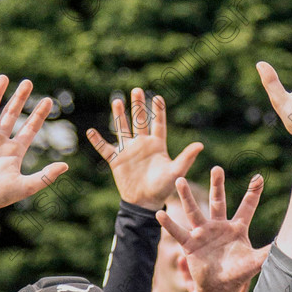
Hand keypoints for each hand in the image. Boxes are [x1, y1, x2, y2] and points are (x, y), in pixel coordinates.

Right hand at [0, 75, 68, 213]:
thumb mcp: (26, 186)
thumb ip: (45, 176)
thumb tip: (66, 166)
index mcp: (15, 150)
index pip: (30, 128)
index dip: (39, 114)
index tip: (48, 100)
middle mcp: (0, 141)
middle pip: (11, 114)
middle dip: (20, 98)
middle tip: (28, 82)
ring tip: (4, 77)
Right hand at [87, 88, 202, 209]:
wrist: (145, 202)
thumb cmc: (163, 187)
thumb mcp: (176, 171)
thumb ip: (186, 157)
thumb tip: (201, 145)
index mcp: (157, 145)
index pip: (158, 124)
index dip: (158, 111)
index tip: (157, 97)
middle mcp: (142, 144)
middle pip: (139, 121)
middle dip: (138, 106)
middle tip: (137, 90)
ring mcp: (128, 151)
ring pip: (122, 129)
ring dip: (119, 116)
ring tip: (117, 100)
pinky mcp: (116, 160)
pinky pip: (105, 149)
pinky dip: (98, 141)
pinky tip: (91, 131)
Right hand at [157, 166, 269, 291]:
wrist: (220, 291)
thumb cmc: (238, 274)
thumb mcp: (256, 262)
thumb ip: (270, 252)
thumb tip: (290, 246)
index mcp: (237, 228)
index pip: (247, 207)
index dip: (253, 193)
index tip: (259, 177)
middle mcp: (219, 226)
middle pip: (217, 201)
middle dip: (217, 185)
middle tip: (217, 168)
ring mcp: (203, 233)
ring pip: (194, 211)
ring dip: (186, 196)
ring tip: (179, 179)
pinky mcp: (190, 245)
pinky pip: (178, 232)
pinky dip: (169, 224)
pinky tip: (160, 214)